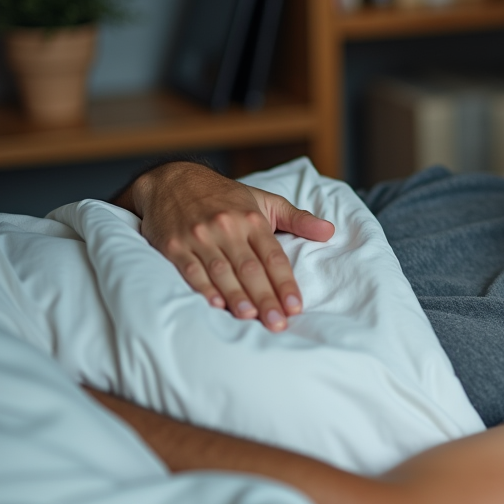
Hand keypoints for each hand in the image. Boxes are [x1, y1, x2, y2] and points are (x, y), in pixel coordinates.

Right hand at [118, 162, 334, 330]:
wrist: (173, 180)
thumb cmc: (225, 196)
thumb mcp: (265, 200)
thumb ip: (298, 219)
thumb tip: (330, 232)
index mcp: (251, 220)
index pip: (273, 256)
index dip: (285, 282)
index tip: (296, 306)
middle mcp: (227, 228)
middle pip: (250, 268)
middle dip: (266, 298)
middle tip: (279, 323)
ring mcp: (199, 237)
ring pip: (222, 271)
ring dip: (237, 296)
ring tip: (252, 318)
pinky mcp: (174, 245)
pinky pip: (190, 270)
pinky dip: (204, 288)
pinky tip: (216, 304)